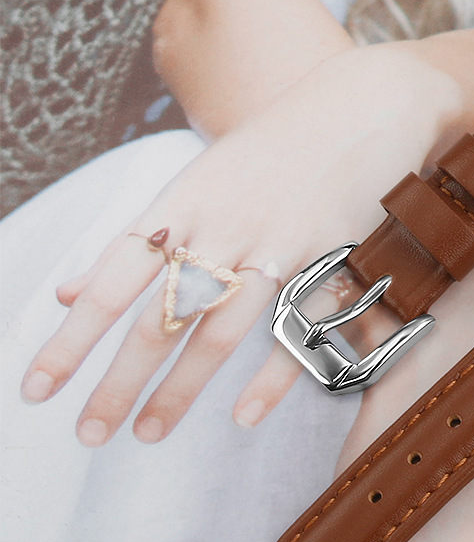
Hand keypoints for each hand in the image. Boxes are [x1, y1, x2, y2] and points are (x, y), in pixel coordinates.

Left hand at [19, 43, 462, 444]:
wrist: (366, 107)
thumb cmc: (276, 149)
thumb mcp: (200, 180)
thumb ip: (138, 239)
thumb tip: (67, 291)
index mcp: (185, 201)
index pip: (114, 278)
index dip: (73, 336)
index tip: (38, 389)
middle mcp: (226, 225)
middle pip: (161, 315)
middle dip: (119, 381)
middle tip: (88, 435)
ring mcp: (281, 245)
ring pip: (221, 330)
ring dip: (180, 388)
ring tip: (147, 433)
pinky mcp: (333, 260)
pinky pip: (299, 328)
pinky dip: (273, 376)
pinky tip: (243, 416)